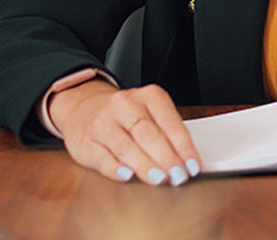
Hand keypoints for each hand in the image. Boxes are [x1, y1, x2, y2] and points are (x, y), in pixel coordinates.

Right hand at [49, 81, 200, 185]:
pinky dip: (116, 169)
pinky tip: (128, 176)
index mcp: (149, 96)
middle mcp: (124, 106)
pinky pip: (102, 158)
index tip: (193, 165)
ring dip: (145, 166)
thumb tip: (185, 161)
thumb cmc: (126, 114)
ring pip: (126, 147)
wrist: (83, 106)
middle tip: (178, 176)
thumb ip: (166, 132)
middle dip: (166, 158)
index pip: (170, 123)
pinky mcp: (85, 143)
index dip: (183, 147)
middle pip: (149, 135)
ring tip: (160, 179)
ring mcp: (102, 123)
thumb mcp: (150, 111)